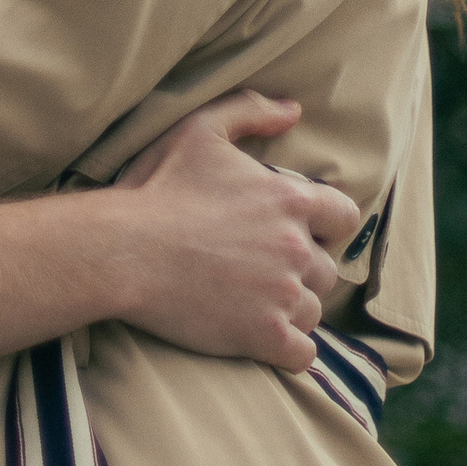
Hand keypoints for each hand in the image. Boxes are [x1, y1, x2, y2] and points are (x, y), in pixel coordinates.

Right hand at [95, 89, 355, 373]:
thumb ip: (250, 111)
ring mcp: (282, 295)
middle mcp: (295, 248)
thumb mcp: (199, 130)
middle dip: (301, 272)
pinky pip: (301, 354)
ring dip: (291, 310)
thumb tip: (294, 110)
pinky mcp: (263, 335)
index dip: (325, 226)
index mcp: (289, 199)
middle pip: (326, 270)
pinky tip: (261, 339)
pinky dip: (287, 350)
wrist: (122, 250)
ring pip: (313, 312)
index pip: (344, 216)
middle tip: (262, 272)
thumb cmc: (157, 189)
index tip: (299, 232)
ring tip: (253, 304)